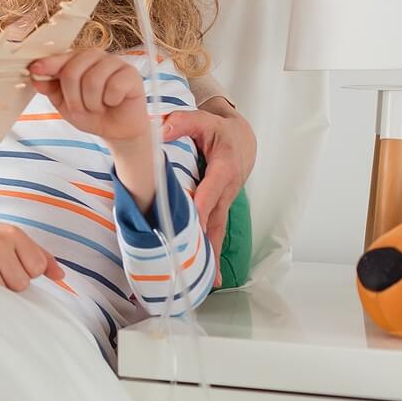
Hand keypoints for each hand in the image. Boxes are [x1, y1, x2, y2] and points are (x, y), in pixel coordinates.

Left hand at [28, 49, 148, 144]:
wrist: (116, 131)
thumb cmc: (92, 113)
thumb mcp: (65, 104)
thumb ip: (51, 89)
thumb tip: (36, 78)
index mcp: (77, 60)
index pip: (60, 59)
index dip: (48, 64)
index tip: (35, 69)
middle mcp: (95, 56)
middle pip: (73, 71)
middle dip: (73, 97)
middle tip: (80, 108)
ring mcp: (114, 63)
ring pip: (92, 80)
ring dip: (92, 102)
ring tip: (98, 107)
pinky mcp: (131, 74)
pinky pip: (114, 86)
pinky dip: (110, 100)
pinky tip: (114, 102)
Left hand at [161, 104, 255, 281]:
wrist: (242, 138)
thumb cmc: (218, 129)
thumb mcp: (203, 120)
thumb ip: (182, 122)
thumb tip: (159, 129)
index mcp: (225, 166)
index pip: (213, 188)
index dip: (203, 204)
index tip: (193, 221)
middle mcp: (228, 188)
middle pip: (218, 216)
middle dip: (209, 240)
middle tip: (198, 262)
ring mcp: (226, 200)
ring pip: (219, 228)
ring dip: (214, 253)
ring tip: (210, 280)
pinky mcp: (221, 206)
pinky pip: (216, 228)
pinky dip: (213, 248)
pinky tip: (209, 272)